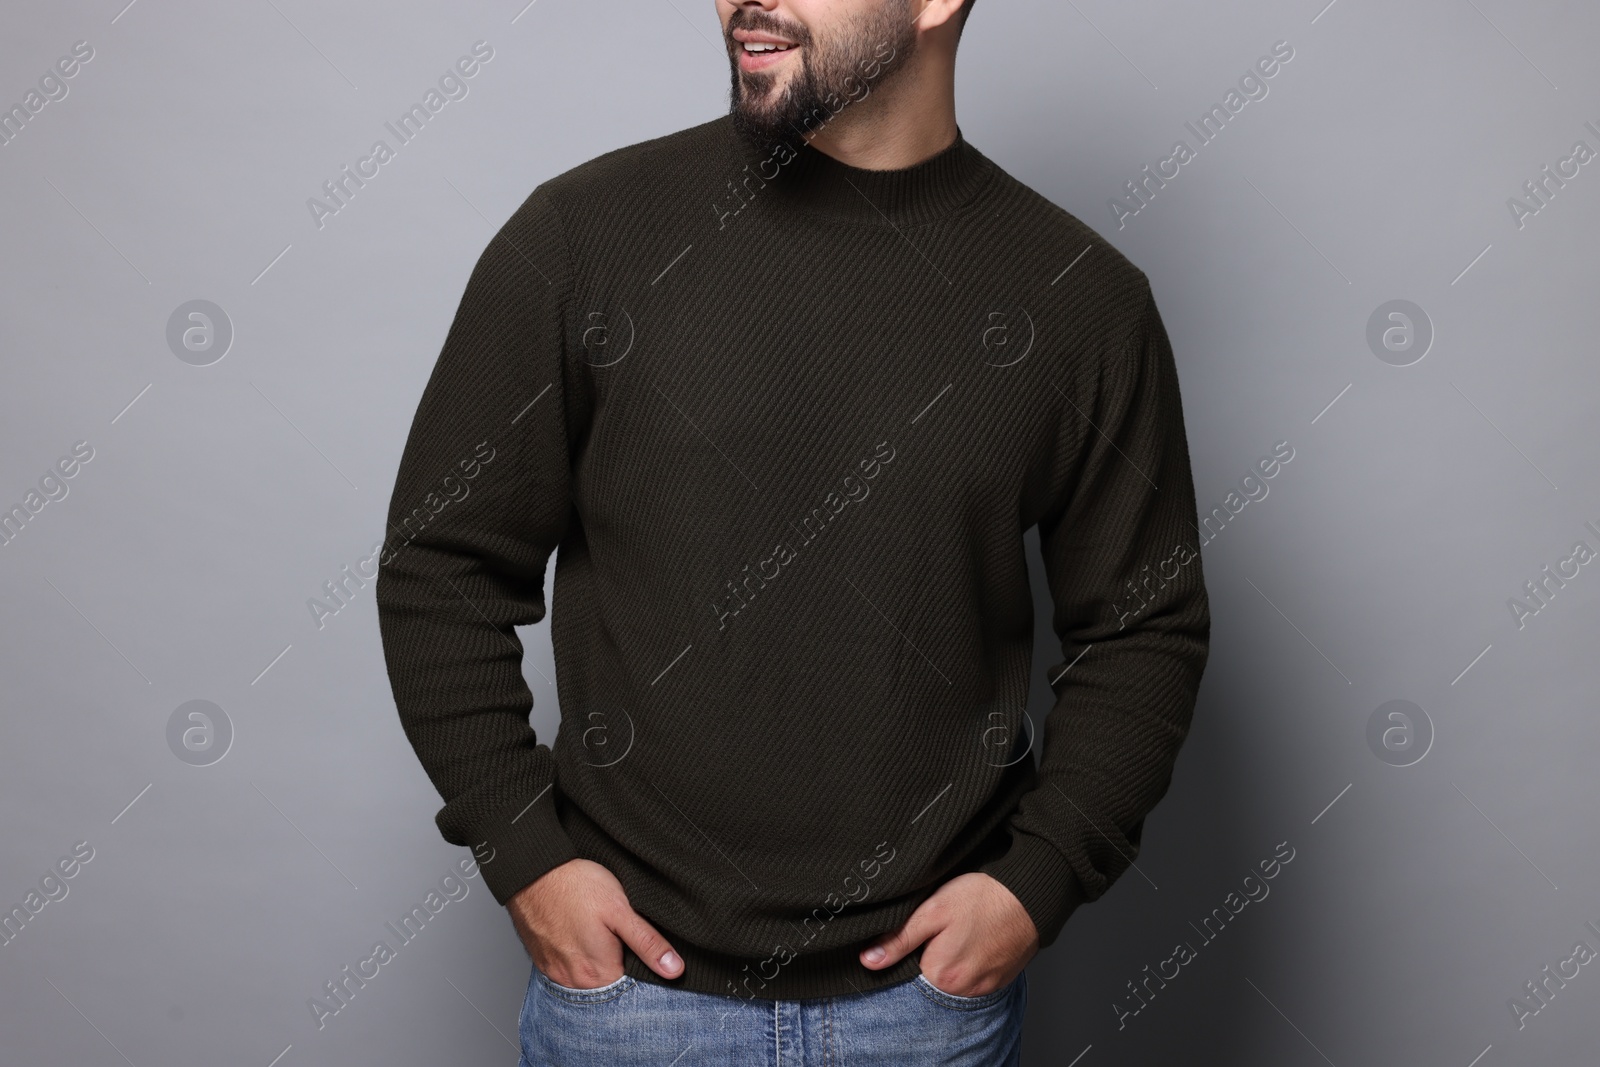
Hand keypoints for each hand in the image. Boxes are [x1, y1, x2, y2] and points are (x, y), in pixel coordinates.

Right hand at [506, 858, 682, 988]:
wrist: (532, 872)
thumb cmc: (576, 887)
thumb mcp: (621, 910)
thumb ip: (648, 943)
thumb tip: (674, 970)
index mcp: (599, 974)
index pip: (633, 987)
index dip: (644, 967)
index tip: (642, 945)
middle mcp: (575, 981)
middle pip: (610, 983)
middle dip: (622, 963)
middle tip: (618, 932)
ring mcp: (556, 972)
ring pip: (589, 976)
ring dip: (599, 960)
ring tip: (599, 931)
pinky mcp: (544, 961)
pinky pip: (569, 967)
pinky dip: (578, 955)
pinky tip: (582, 933)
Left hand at [858, 872, 1038, 996]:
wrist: (1030, 895)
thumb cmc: (982, 897)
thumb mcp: (933, 910)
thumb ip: (899, 939)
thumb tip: (868, 961)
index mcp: (940, 974)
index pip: (907, 970)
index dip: (910, 947)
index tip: (923, 929)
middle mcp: (962, 990)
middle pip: (930, 976)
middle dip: (931, 955)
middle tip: (946, 927)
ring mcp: (983, 989)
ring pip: (953, 978)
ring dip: (952, 960)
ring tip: (963, 932)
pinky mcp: (1000, 982)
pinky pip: (975, 979)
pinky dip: (972, 963)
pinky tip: (977, 940)